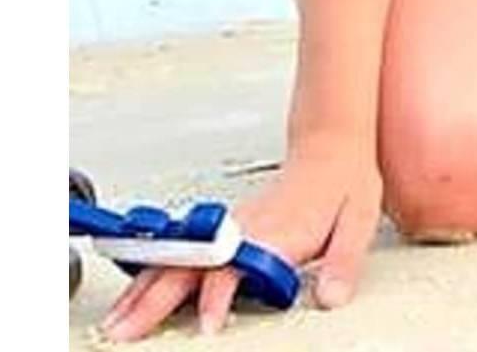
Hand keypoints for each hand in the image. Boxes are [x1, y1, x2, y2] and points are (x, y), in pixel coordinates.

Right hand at [99, 135, 381, 340]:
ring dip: (145, 289)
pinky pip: (183, 254)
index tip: (208, 324)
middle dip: (156, 298)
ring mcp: (233, 227)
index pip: (236, 266)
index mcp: (276, 231)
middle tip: (127, 330)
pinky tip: (137, 293)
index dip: (219, 295)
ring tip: (118, 321)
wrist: (332, 147)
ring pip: (179, 260)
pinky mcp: (229, 228)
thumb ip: (343, 262)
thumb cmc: (344, 183)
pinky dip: (155, 274)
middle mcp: (247, 228)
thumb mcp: (358, 222)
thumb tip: (332, 297)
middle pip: (191, 265)